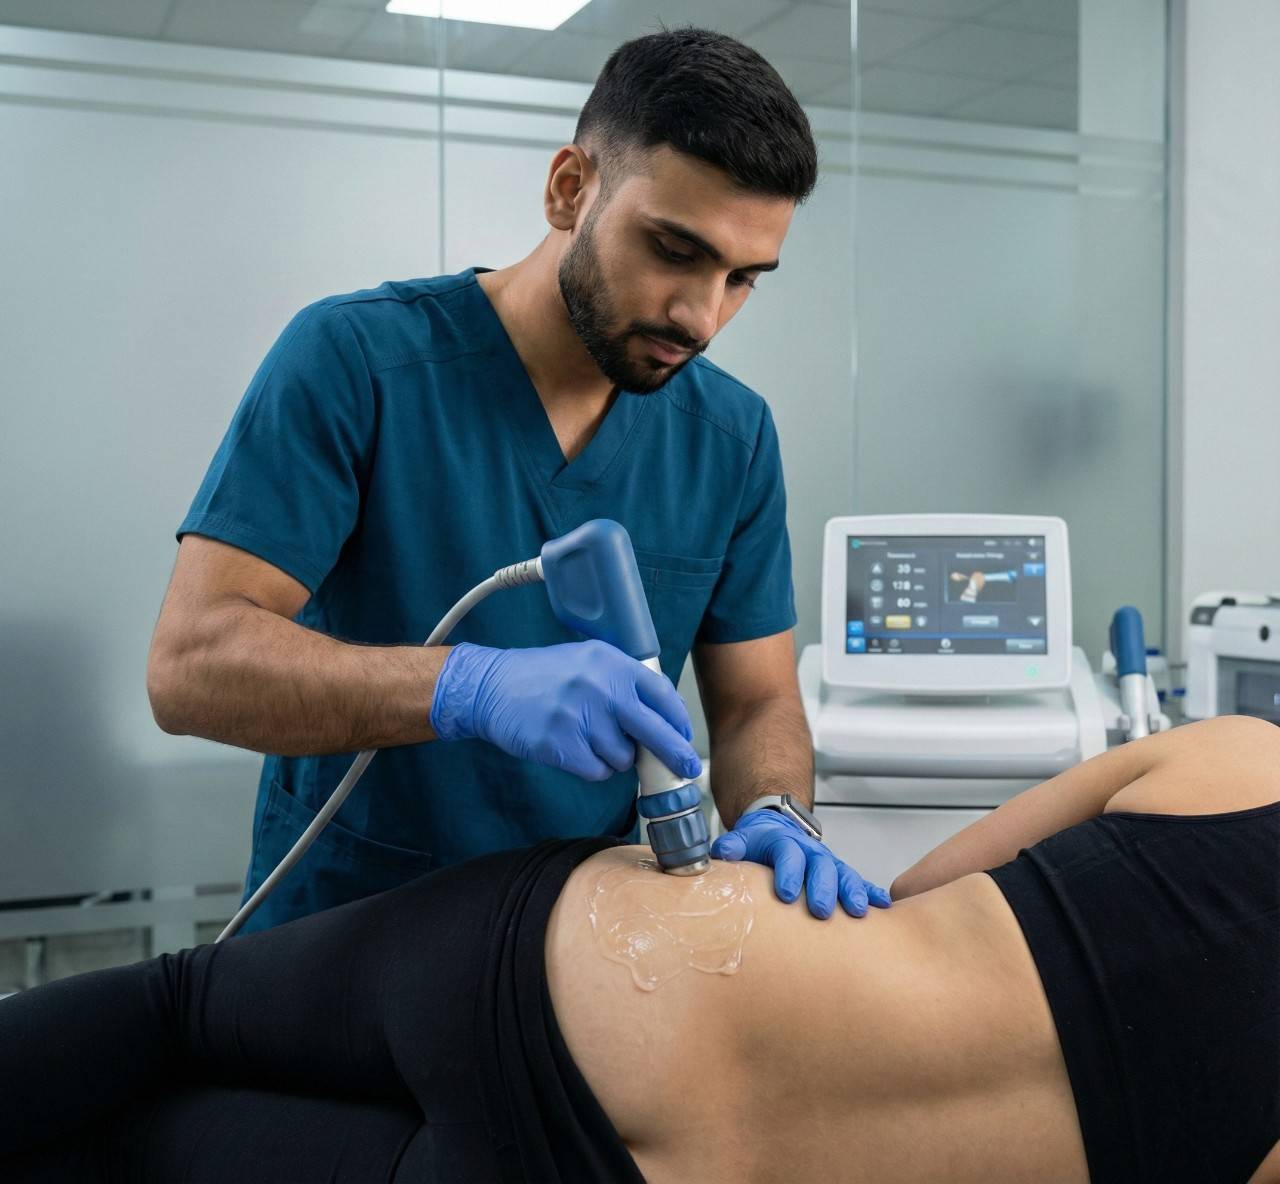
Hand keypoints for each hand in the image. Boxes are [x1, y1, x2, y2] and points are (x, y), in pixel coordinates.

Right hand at [430, 640, 701, 782]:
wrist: (493, 687)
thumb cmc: (545, 676)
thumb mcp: (588, 661)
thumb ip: (624, 681)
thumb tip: (667, 714)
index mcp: (612, 662)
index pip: (661, 694)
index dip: (678, 720)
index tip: (684, 736)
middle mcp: (601, 686)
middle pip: (655, 731)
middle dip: (675, 754)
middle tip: (687, 768)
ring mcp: (581, 716)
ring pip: (623, 757)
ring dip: (614, 756)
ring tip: (589, 738)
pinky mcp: (561, 744)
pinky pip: (598, 770)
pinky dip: (593, 767)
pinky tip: (576, 750)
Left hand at [711, 809, 891, 918]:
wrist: (777, 828)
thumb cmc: (758, 842)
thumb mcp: (742, 839)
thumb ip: (732, 847)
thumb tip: (721, 853)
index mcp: (784, 843)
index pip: (788, 855)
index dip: (788, 873)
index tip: (786, 893)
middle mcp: (809, 852)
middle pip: (820, 867)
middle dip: (822, 888)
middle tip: (821, 911)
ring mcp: (827, 862)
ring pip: (843, 874)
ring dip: (852, 891)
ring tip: (859, 911)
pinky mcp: (839, 874)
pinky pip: (859, 882)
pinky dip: (871, 892)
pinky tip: (884, 906)